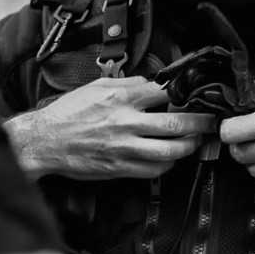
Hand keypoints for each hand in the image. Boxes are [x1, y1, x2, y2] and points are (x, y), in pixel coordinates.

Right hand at [4, 76, 215, 179]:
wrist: (45, 142)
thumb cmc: (67, 114)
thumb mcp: (95, 87)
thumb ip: (127, 84)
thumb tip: (152, 83)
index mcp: (120, 99)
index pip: (165, 92)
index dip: (184, 94)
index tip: (194, 96)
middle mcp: (125, 123)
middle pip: (176, 123)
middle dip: (200, 123)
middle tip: (210, 122)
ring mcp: (124, 148)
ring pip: (171, 150)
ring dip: (188, 146)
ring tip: (193, 141)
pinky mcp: (120, 168)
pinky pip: (154, 169)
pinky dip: (167, 164)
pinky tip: (169, 157)